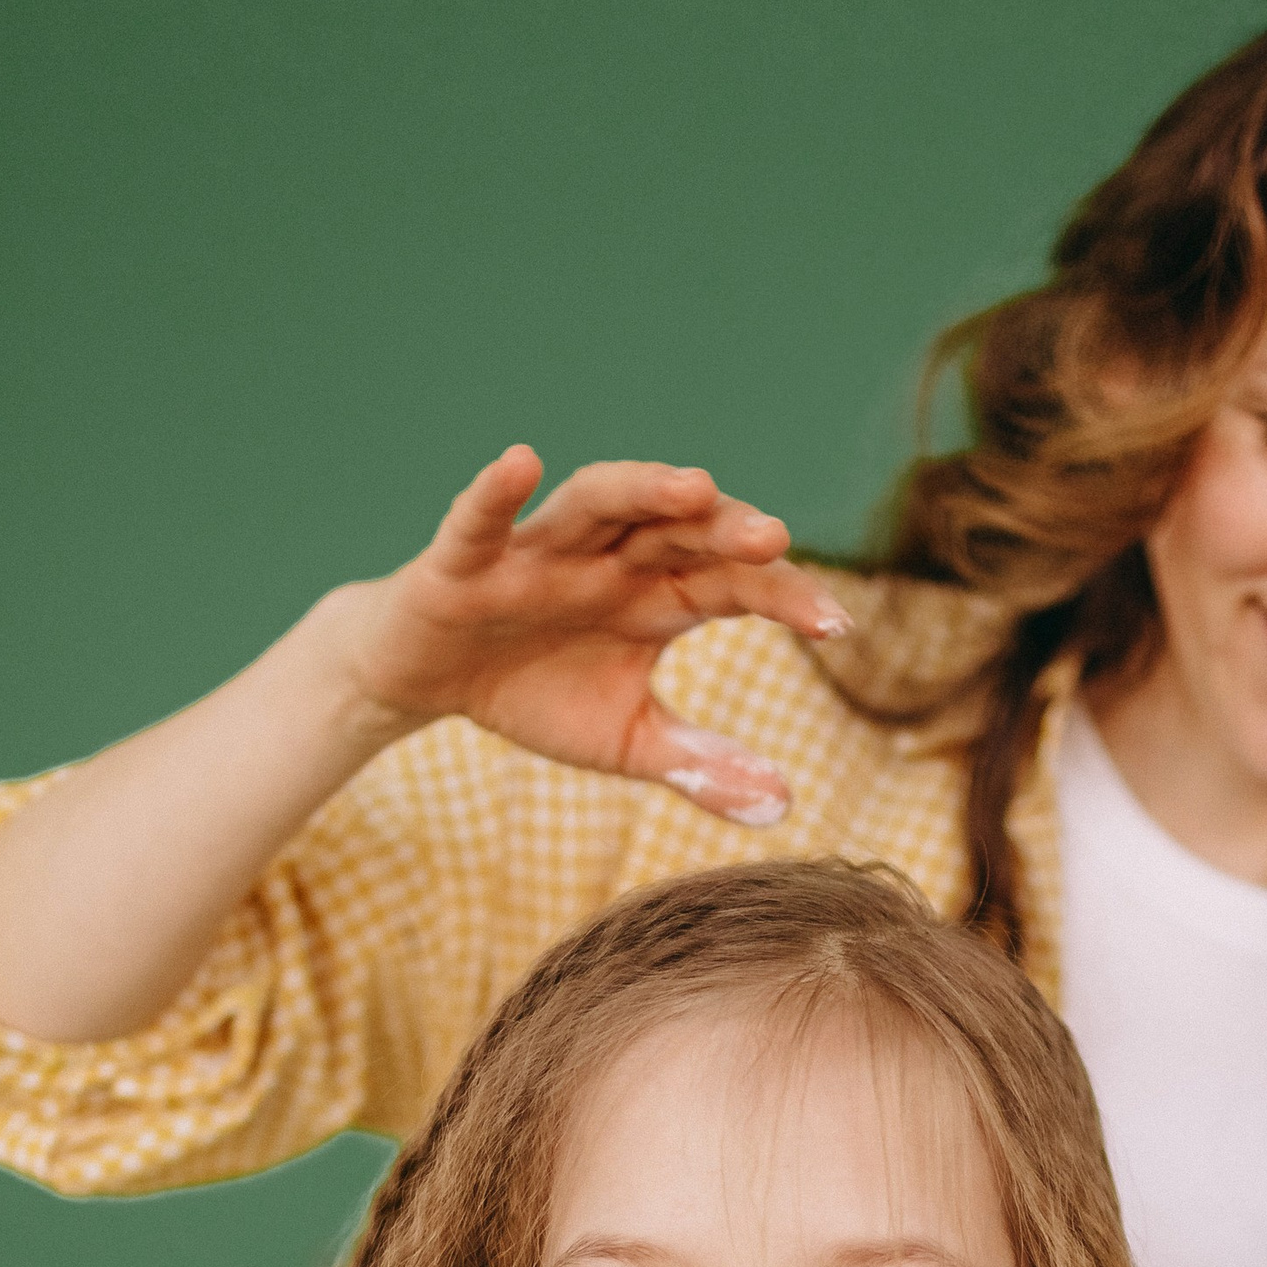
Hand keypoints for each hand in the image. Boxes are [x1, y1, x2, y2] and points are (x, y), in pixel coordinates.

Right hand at [335, 445, 848, 820]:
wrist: (429, 680)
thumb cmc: (535, 693)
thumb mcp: (624, 742)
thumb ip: (698, 765)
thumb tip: (783, 804)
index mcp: (653, 597)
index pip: (731, 584)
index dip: (782, 596)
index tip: (838, 624)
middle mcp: (606, 560)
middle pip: (676, 532)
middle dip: (723, 531)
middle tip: (774, 537)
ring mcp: (538, 553)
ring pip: (595, 504)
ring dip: (639, 490)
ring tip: (692, 486)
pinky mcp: (464, 561)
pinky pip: (481, 521)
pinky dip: (496, 493)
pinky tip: (521, 462)